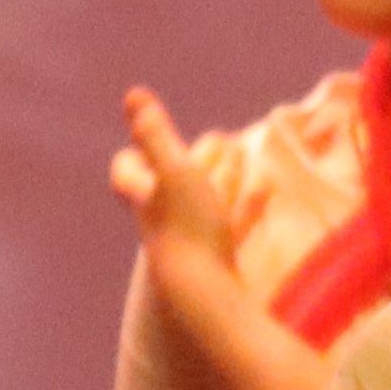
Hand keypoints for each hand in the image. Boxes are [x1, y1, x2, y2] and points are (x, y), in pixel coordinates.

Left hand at [111, 88, 234, 304]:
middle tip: (198, 148)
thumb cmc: (188, 229)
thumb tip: (132, 92)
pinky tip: (266, 192)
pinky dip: (246, 206)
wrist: (206, 297)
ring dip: (215, 184)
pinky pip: (231, 228)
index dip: (131, 158)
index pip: (124, 173)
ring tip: (237, 163)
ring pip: (197, 209)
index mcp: (146, 199)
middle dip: (178, 168)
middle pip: (160, 192)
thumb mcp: (174, 171)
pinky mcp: (218, 263)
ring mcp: (190, 244)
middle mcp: (162, 222)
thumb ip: (155, 134)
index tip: (140, 145)